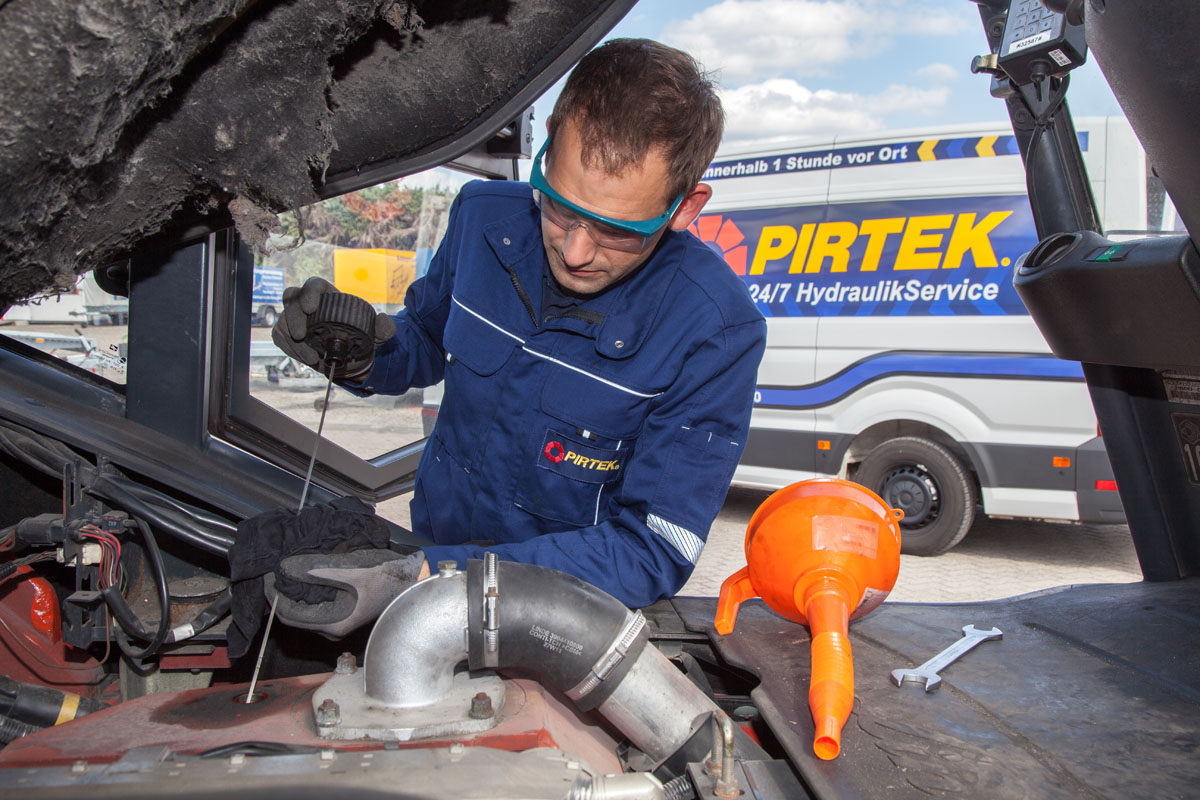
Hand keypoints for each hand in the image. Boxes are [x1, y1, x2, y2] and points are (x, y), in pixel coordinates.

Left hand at [265, 549, 425, 637]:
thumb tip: (297, 569)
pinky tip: (307, 580)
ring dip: (296, 596)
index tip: (270, 580)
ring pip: (306, 613)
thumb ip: (325, 572)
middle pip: (295, 617)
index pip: (290, 617)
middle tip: (276, 574)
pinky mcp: (343, 616)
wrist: (412, 584)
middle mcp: (333, 630)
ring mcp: (338, 625)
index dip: (276, 598)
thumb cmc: (389, 582)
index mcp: (334, 626)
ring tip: (289, 574)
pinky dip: (308, 596)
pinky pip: (316, 610)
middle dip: (283, 597)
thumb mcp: (355, 574)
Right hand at [271, 277, 395, 379]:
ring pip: (283, 320)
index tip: (310, 308)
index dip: (308, 293)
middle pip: (290, 298)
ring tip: (312, 357)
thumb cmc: (359, 336)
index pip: (313, 285)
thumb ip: (383, 328)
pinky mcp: (286, 333)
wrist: (348, 355)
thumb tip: (384, 321)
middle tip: (302, 335)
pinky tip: (305, 358)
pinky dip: (289, 348)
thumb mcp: (375, 334)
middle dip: (293, 315)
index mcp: (326, 294)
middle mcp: (306, 302)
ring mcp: (294, 317)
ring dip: (293, 340)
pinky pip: (279, 337)